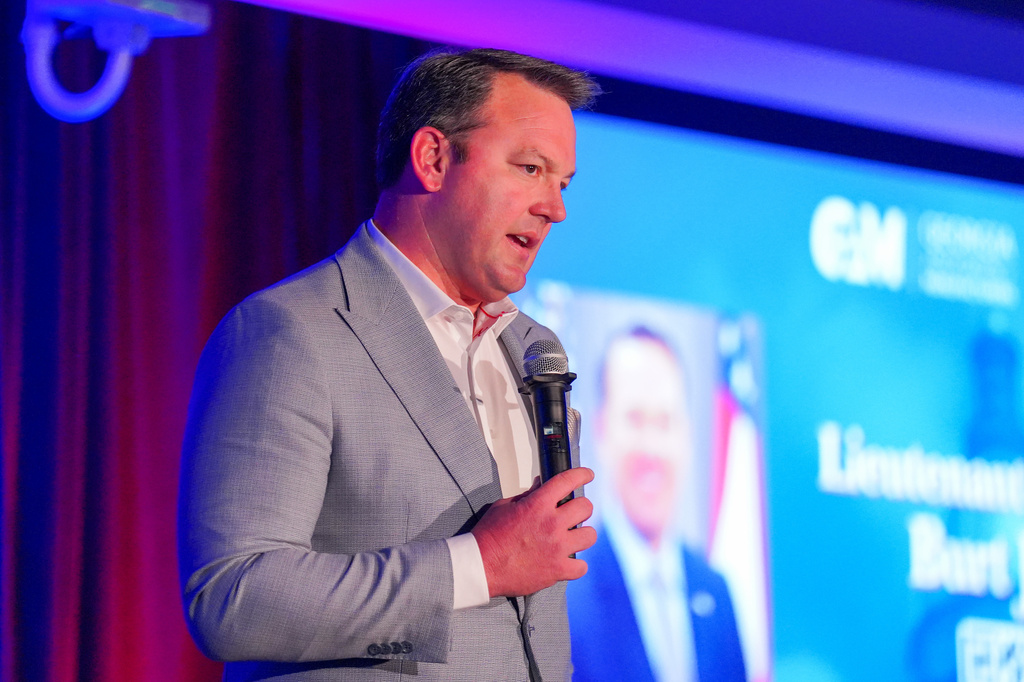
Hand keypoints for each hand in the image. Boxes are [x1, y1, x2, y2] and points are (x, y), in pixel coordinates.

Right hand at [471, 467, 596, 597]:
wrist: (481, 566)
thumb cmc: (489, 536)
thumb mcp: (504, 506)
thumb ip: (526, 495)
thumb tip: (540, 484)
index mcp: (538, 504)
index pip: (568, 481)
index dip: (582, 475)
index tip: (587, 475)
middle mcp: (551, 524)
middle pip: (585, 507)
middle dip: (581, 507)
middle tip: (574, 513)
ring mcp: (557, 547)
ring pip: (589, 535)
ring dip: (582, 535)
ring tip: (572, 537)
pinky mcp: (557, 569)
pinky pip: (581, 566)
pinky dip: (576, 565)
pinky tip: (569, 561)